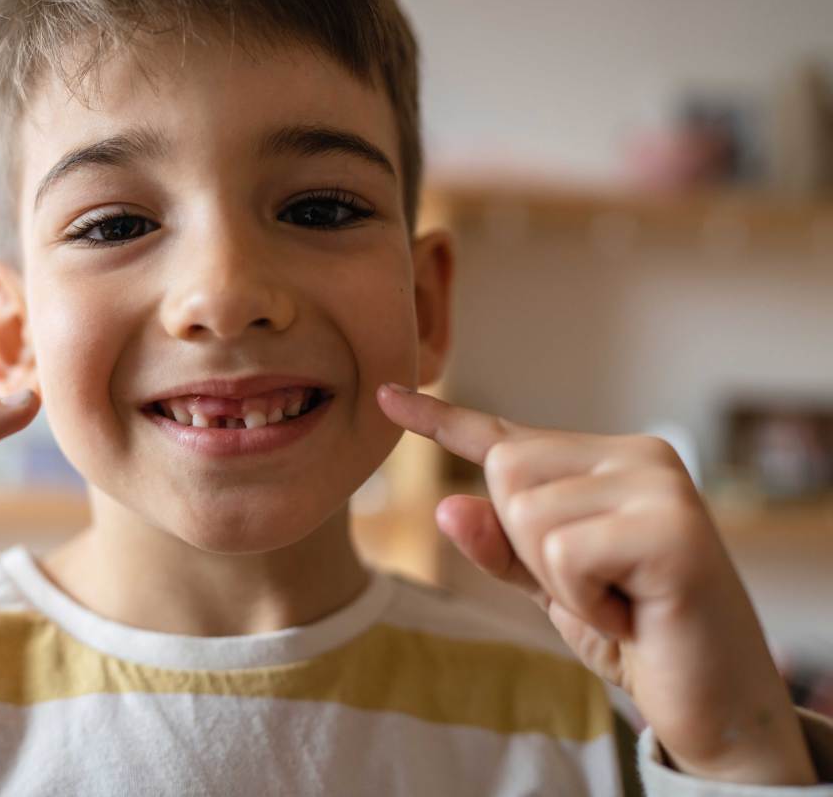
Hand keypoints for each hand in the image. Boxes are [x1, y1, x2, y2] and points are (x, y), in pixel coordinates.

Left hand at [377, 383, 816, 785]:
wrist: (713, 700)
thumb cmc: (634, 633)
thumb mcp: (549, 587)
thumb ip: (501, 545)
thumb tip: (448, 506)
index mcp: (607, 461)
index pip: (506, 436)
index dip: (439, 421)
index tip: (384, 397)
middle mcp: (636, 456)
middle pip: (506, 469)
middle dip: (524, 544)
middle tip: (596, 586)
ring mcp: (658, 485)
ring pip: (527, 512)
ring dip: (557, 579)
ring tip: (619, 599)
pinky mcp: (671, 526)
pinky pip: (562, 551)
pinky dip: (582, 597)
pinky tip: (632, 612)